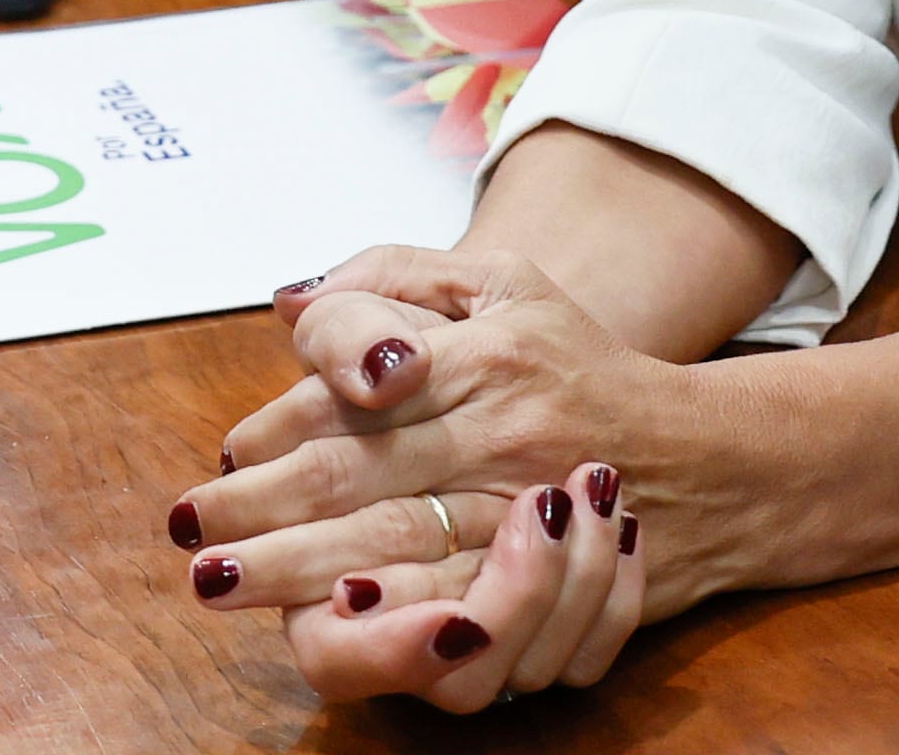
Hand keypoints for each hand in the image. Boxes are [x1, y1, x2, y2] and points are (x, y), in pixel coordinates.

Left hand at [170, 248, 737, 708]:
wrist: (707, 461)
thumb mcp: (504, 281)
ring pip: (395, 546)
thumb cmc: (578, 364)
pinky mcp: (544, 581)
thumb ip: (394, 275)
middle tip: (191, 532)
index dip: (279, 427)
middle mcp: (504, 429)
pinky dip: (388, 621)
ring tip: (222, 582)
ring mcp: (527, 511)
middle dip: (261, 510)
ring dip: (298, 570)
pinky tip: (329, 623)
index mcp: (487, 351)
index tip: (228, 457)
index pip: (357, 389)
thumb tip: (287, 298)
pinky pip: (454, 605)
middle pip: (359, 474)